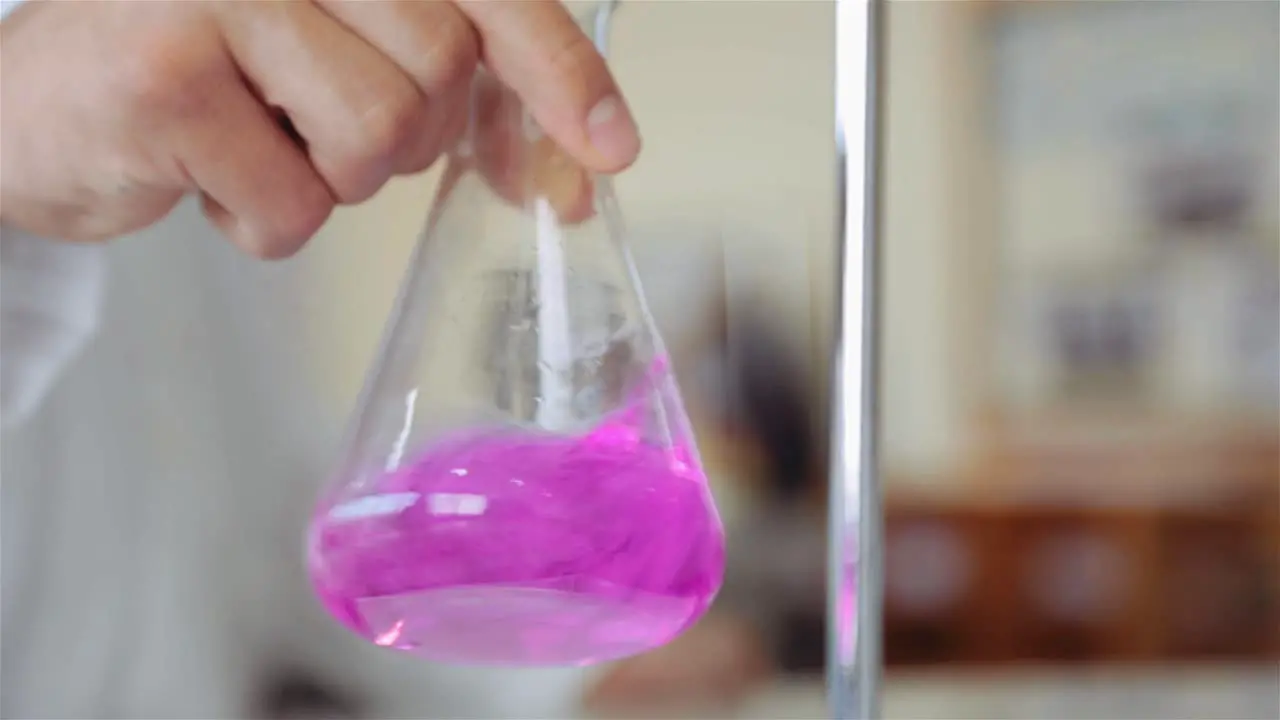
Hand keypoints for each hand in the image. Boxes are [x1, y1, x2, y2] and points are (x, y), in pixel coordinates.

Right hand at [0, 0, 640, 257]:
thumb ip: (448, 96)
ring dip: (328, 179)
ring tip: (253, 140)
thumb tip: (574, 171)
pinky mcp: (163, 72)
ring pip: (376, 136)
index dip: (558, 70)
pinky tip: (201, 175)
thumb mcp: (337, 64)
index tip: (610, 147)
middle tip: (310, 121)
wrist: (41, 102)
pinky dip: (260, 224)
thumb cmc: (208, 79)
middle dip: (396, 135)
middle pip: (439, 72)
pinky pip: (292, 205)